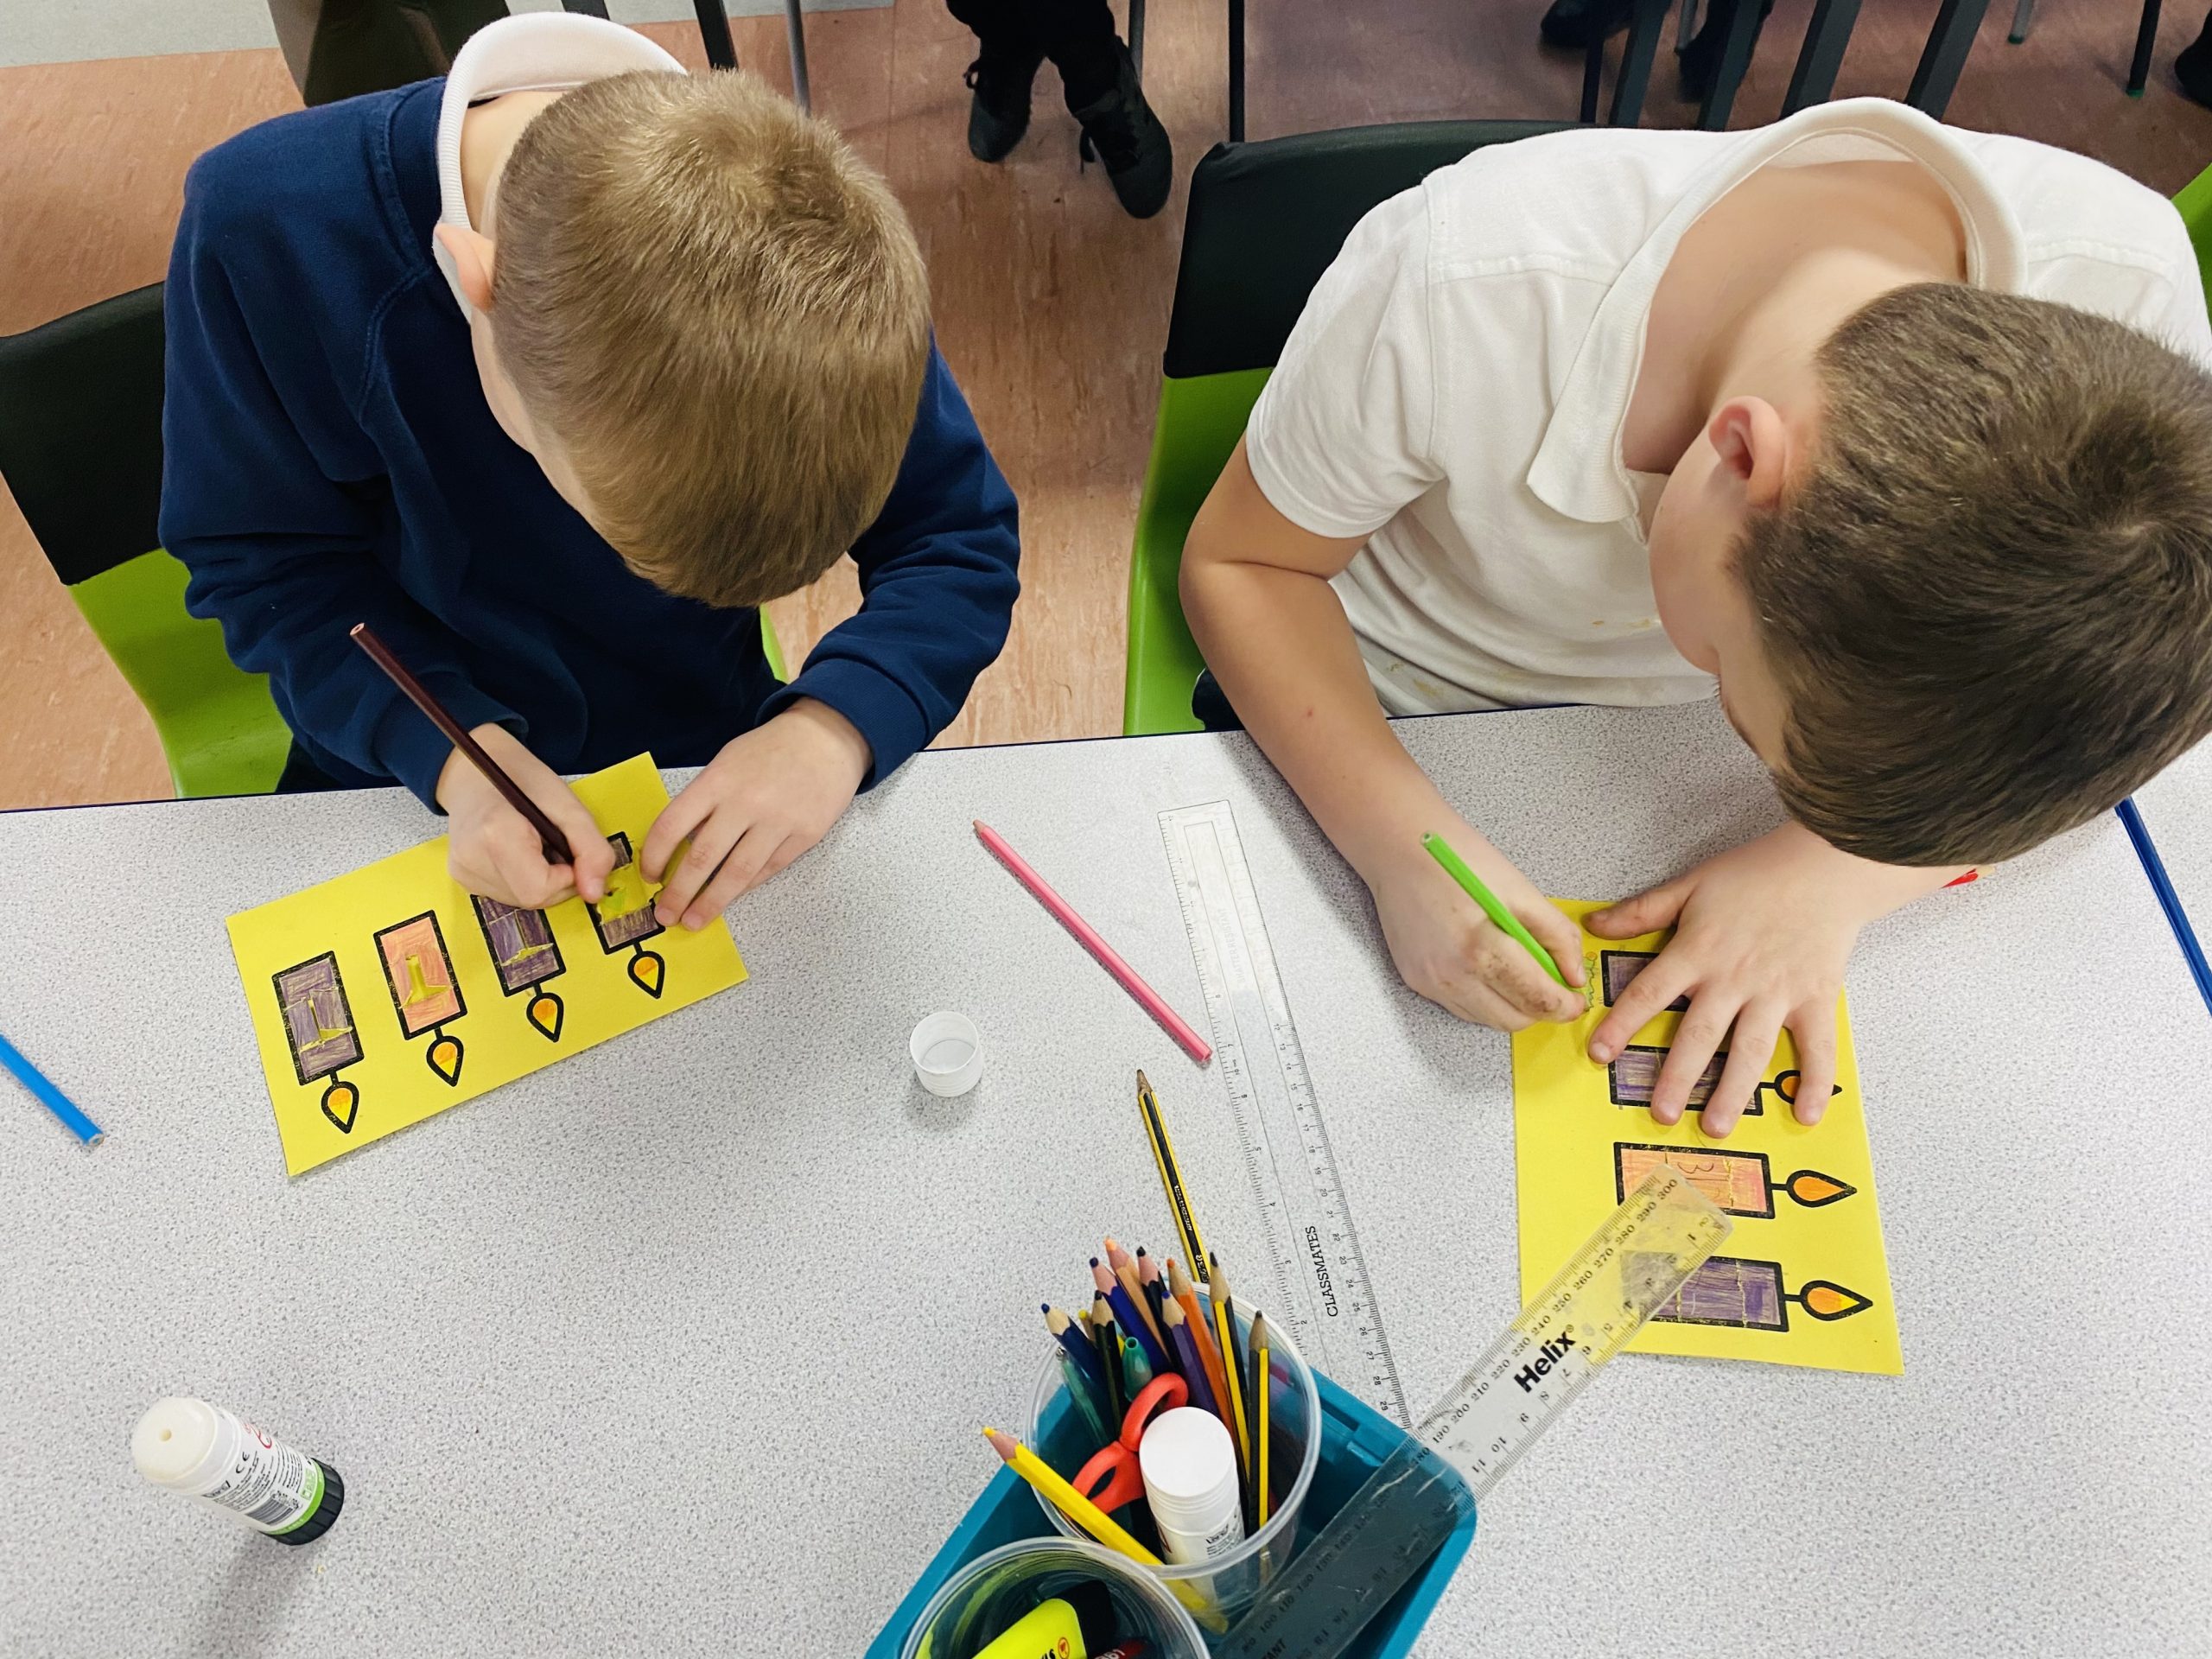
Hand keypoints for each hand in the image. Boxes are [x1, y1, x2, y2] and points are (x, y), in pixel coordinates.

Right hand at [437, 724, 614, 908]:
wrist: (475, 771)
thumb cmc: (521, 780)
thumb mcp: (568, 806)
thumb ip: (591, 849)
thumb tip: (595, 893)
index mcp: (496, 835)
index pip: (540, 890)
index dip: (566, 877)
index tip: (566, 848)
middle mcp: (471, 860)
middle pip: (533, 898)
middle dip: (556, 878)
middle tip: (550, 842)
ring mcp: (463, 872)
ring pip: (522, 900)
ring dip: (540, 878)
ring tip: (532, 843)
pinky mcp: (462, 878)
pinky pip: (508, 894)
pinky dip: (523, 878)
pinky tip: (517, 852)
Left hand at [642, 699, 870, 928]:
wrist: (825, 739)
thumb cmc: (770, 751)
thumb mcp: (726, 763)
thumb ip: (705, 801)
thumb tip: (680, 846)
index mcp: (718, 781)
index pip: (672, 825)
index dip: (655, 856)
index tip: (650, 875)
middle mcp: (746, 803)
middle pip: (702, 858)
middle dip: (679, 893)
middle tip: (666, 914)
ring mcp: (777, 822)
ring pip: (736, 873)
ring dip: (711, 902)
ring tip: (695, 920)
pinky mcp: (804, 836)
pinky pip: (767, 870)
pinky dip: (745, 887)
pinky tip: (731, 896)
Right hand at [1364, 816, 1585, 1029]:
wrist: (1399, 848)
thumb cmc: (1456, 858)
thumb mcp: (1520, 889)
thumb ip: (1555, 935)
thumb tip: (1574, 973)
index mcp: (1482, 948)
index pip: (1536, 1000)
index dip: (1565, 1005)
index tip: (1576, 999)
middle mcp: (1452, 974)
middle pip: (1513, 1020)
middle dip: (1541, 1009)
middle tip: (1553, 986)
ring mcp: (1431, 982)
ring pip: (1487, 1020)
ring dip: (1511, 1006)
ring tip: (1519, 972)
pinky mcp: (1417, 981)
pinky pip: (1462, 1007)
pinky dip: (1484, 998)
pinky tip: (1488, 969)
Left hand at [1585, 823, 1955, 1136]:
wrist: (1825, 866)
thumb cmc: (1757, 874)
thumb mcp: (1691, 884)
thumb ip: (1643, 910)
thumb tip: (1595, 925)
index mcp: (1698, 951)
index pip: (1650, 993)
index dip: (1622, 1024)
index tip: (1599, 1054)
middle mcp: (1734, 979)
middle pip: (1700, 1035)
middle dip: (1677, 1077)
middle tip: (1660, 1114)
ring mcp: (1777, 993)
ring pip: (1751, 1051)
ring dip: (1732, 1092)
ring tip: (1715, 1126)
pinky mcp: (1815, 999)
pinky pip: (1816, 1048)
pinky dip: (1813, 1083)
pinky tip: (1804, 1116)